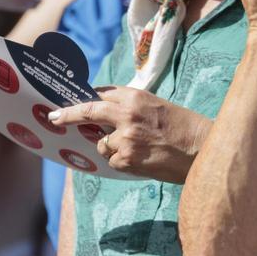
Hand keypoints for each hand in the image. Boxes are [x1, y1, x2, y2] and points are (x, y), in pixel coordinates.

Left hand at [50, 87, 210, 183]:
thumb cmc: (184, 127)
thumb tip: (106, 111)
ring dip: (112, 148)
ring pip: (101, 143)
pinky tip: (142, 160)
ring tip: (139, 149)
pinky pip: (113, 160)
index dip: (85, 97)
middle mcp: (127, 113)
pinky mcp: (126, 158)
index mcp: (135, 96)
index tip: (71, 100)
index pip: (101, 93)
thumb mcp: (157, 106)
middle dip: (68, 114)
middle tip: (54, 117)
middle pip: (88, 110)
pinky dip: (122, 162)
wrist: (202, 149)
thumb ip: (131, 106)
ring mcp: (125, 137)